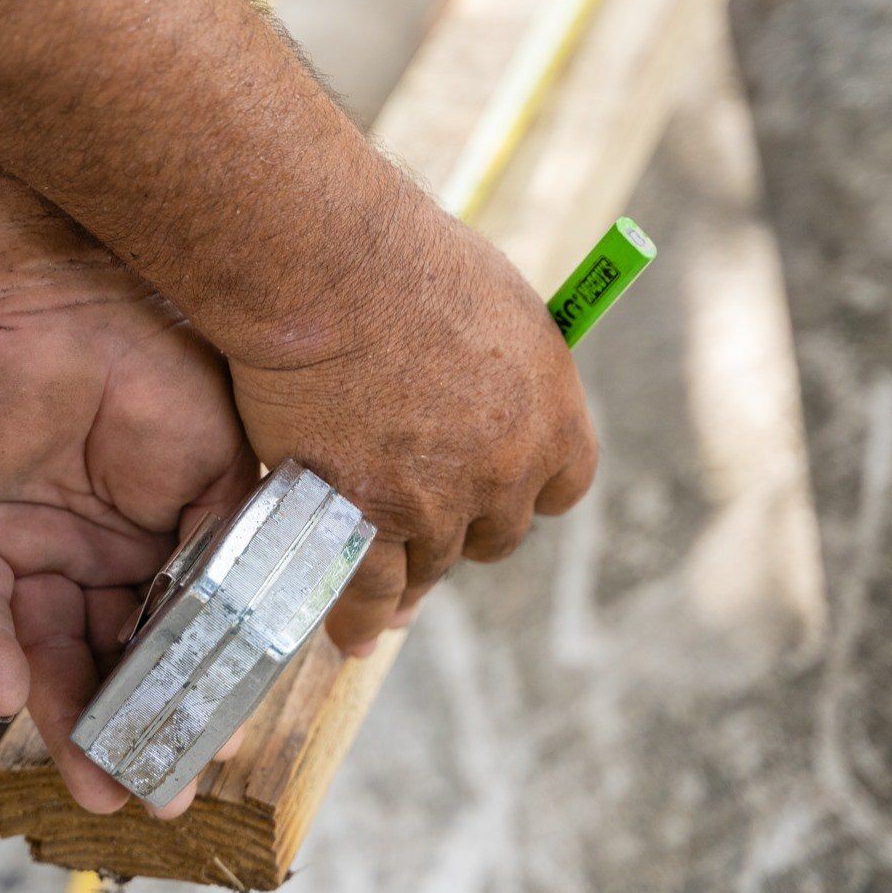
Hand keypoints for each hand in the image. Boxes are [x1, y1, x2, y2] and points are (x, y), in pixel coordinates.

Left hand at [0, 273, 258, 814]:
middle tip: (141, 794)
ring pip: (40, 645)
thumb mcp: (229, 473)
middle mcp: (91, 552)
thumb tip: (255, 636)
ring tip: (88, 776)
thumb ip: (232, 551)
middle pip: (102, 655)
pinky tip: (8, 696)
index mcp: (158, 542)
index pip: (167, 635)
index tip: (206, 751)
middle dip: (120, 725)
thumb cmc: (170, 368)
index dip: (183, 692)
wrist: (79, 288)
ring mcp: (27, 540)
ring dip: (60, 710)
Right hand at [227, 197, 597, 654]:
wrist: (330, 266)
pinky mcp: (369, 518)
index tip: (494, 494)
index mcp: (553, 413)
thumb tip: (491, 388)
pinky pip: (372, 588)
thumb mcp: (495, 304)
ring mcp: (439, 502)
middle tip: (424, 521)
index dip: (522, 492)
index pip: (561, 488)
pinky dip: (361, 614)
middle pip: (496, 534)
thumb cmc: (404, 259)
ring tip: (387, 600)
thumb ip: (504, 368)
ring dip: (409, 574)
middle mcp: (508, 469)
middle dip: (462, 528)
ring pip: (431, 566)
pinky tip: (353, 633)